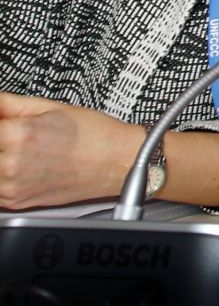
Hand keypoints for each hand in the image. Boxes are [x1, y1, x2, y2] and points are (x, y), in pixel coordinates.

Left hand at [0, 93, 140, 208]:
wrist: (119, 163)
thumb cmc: (95, 136)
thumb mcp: (52, 107)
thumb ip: (10, 103)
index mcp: (20, 135)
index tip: (4, 121)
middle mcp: (12, 165)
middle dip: (0, 138)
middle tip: (11, 134)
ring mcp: (12, 186)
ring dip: (0, 157)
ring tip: (15, 149)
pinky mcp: (16, 201)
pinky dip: (0, 176)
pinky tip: (16, 165)